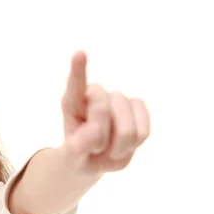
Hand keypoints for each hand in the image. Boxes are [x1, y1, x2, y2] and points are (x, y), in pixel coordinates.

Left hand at [59, 51, 149, 174]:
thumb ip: (77, 146)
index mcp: (73, 102)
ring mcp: (118, 100)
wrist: (93, 159)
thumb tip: (95, 132)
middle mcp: (96, 95)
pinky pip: (143, 131)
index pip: (76, 85)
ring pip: (126, 128)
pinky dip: (133, 146)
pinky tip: (123, 145)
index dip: (79, 70)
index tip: (79, 54)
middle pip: (102, 111)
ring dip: (117, 147)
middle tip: (93, 148)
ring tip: (107, 148)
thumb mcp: (70, 157)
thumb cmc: (78, 154)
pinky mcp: (137, 108)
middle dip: (99, 138)